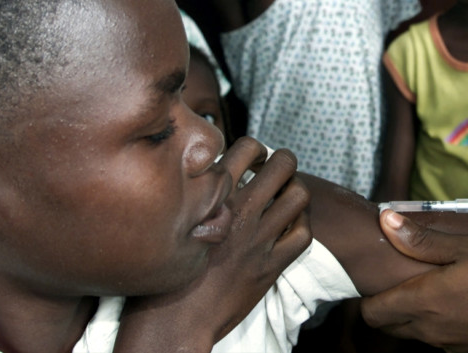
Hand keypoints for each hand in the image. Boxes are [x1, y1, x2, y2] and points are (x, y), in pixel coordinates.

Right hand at [115, 137, 311, 350]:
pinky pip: (303, 234)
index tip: (253, 158)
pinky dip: (301, 226)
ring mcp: (258, 238)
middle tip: (277, 171)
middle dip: (284, 161)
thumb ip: (195, 195)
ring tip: (285, 197)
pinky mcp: (271, 266)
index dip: (255, 148)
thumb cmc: (164, 269)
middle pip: (283, 163)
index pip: (247, 146)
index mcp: (213, 196)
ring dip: (296, 190)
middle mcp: (240, 212)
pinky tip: (288, 228)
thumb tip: (210, 176)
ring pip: (299, 194)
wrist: (171, 321)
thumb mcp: (172, 219)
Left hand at [360, 210, 467, 351]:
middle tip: (403, 276)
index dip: (368, 294)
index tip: (379, 273)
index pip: (371, 313)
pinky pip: (440, 340)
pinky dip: (440, 323)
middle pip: (388, 326)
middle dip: (386, 305)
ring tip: (435, 283)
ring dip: (413, 314)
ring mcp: (451, 347)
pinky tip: (463, 300)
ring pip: (414, 334)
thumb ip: (423, 239)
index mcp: (424, 302)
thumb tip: (385, 222)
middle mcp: (431, 331)